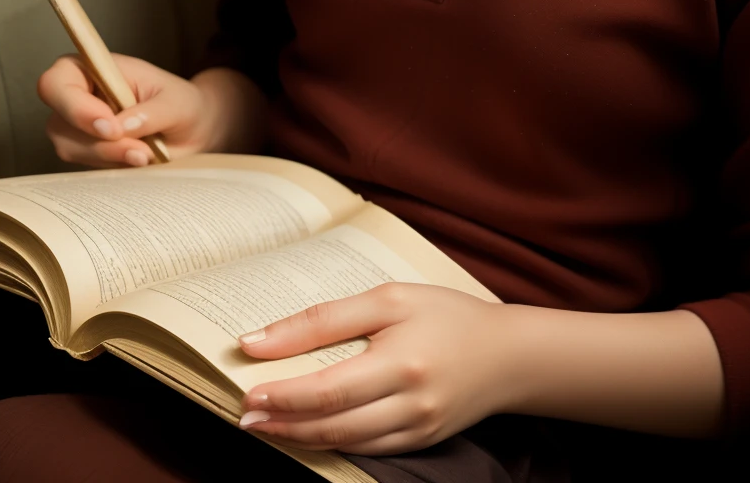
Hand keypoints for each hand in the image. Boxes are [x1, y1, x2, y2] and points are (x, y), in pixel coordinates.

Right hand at [37, 53, 218, 167]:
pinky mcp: (86, 153)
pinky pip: (85, 167)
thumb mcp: (176, 102)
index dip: (74, 106)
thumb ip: (151, 112)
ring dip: (109, 157)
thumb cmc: (181, 103)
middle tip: (138, 149)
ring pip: (70, 149)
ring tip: (146, 153)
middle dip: (97, 142)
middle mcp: (78, 96)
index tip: (110, 127)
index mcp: (92, 68)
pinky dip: (112, 167)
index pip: (56, 82)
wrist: (191, 130)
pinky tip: (139, 160)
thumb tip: (123, 127)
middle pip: (57, 122)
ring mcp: (77, 127)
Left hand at [236, 283, 512, 454]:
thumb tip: (260, 339)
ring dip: (299, 437)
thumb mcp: (389, 299)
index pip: (329, 387)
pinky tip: (307, 431)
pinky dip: (331, 443)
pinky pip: (366, 451)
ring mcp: (416, 431)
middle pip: (332, 423)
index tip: (246, 389)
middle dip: (282, 422)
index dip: (284, 394)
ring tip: (265, 424)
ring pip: (344, 443)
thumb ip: (325, 319)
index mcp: (402, 361)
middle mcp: (409, 404)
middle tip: (244, 415)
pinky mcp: (420, 444)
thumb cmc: (445, 315)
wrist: (506, 355)